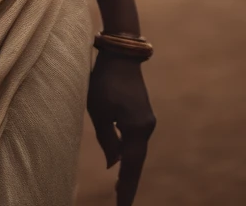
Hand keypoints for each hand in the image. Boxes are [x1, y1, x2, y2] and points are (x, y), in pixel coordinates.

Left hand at [87, 54, 155, 205]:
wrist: (121, 54)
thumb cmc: (105, 81)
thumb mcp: (98, 110)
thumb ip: (106, 139)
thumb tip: (112, 165)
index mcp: (137, 129)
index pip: (131, 167)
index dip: (126, 189)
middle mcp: (146, 127)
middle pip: (136, 162)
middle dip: (128, 184)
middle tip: (120, 204)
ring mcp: (146, 120)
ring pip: (135, 151)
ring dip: (127, 169)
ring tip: (118, 191)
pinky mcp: (141, 113)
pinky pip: (134, 140)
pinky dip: (127, 154)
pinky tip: (120, 163)